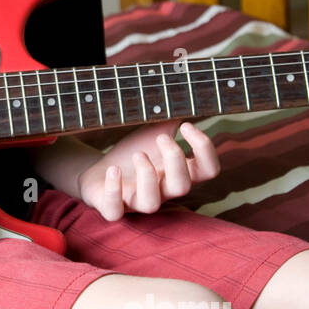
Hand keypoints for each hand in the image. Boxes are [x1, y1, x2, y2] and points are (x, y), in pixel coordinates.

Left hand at [76, 119, 219, 220]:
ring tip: (138, 154)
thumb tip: (188, 97)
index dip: (205, 149)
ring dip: (147, 176)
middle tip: (161, 138)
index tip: (186, 126)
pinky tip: (113, 170)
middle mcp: (162, 191)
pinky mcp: (112, 207)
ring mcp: (137, 201)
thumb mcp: (152, 134)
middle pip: (183, 187)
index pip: (209, 170)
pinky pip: (115, 210)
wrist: (99, 172)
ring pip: (151, 204)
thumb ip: (172, 120)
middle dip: (175, 159)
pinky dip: (114, 191)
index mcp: (178, 173)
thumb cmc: (131, 154)